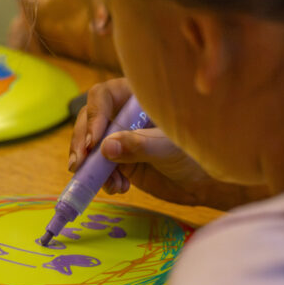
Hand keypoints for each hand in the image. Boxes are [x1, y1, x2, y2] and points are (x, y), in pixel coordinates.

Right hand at [70, 78, 210, 205]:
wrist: (203, 183)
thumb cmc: (195, 154)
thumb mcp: (169, 147)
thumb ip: (139, 145)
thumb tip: (105, 147)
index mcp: (137, 98)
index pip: (104, 96)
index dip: (94, 115)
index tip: (93, 140)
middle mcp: (124, 114)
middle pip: (89, 120)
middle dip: (82, 142)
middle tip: (80, 163)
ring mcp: (118, 138)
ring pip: (89, 145)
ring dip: (91, 165)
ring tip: (109, 184)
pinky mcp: (118, 161)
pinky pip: (98, 167)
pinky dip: (102, 179)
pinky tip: (120, 188)